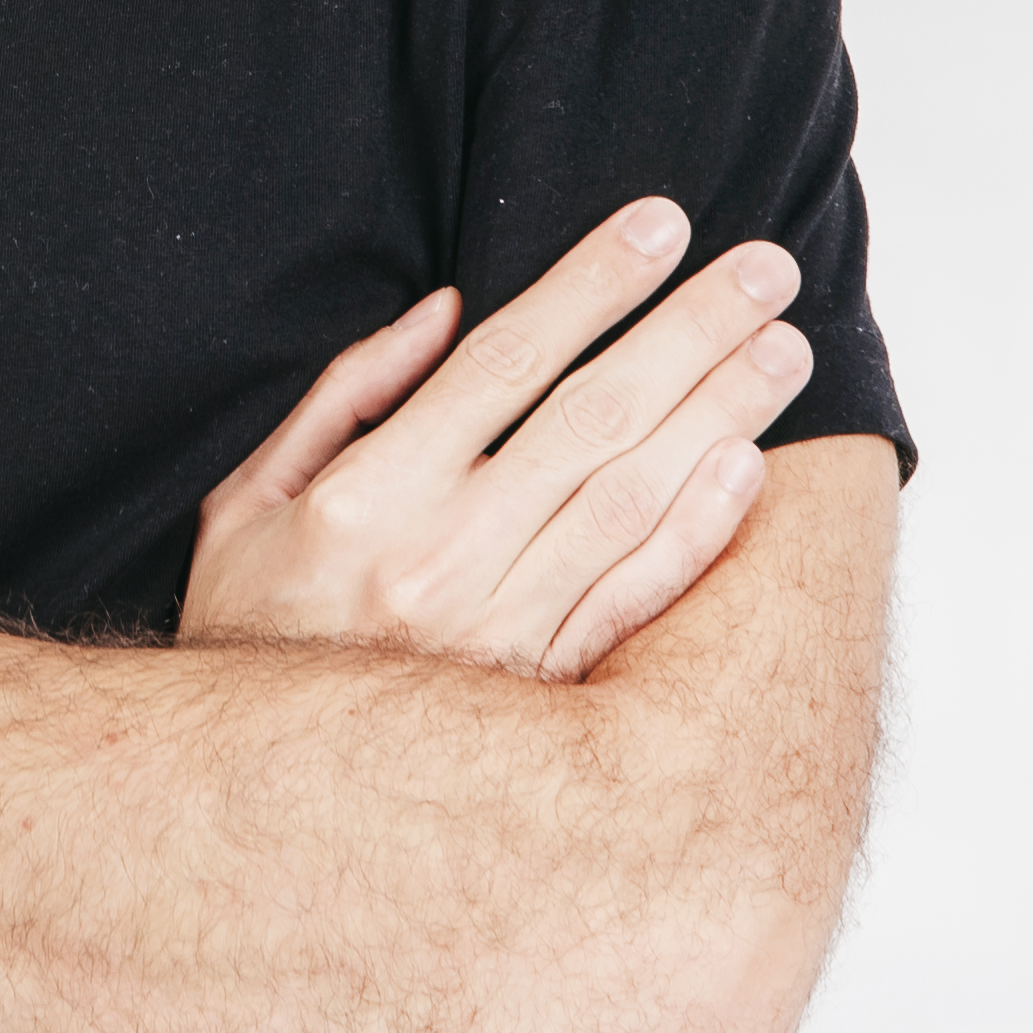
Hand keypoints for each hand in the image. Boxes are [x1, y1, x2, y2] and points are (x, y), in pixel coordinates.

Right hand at [181, 200, 814, 676]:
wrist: (249, 807)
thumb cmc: (250, 632)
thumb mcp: (247, 502)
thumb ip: (343, 398)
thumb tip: (444, 313)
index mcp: (368, 495)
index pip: (505, 362)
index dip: (590, 285)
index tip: (659, 224)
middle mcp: (443, 558)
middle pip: (593, 418)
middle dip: (689, 330)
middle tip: (766, 268)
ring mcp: (501, 631)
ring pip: (632, 500)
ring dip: (718, 414)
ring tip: (784, 349)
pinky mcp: (541, 692)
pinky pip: (635, 602)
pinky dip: (696, 534)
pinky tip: (744, 468)